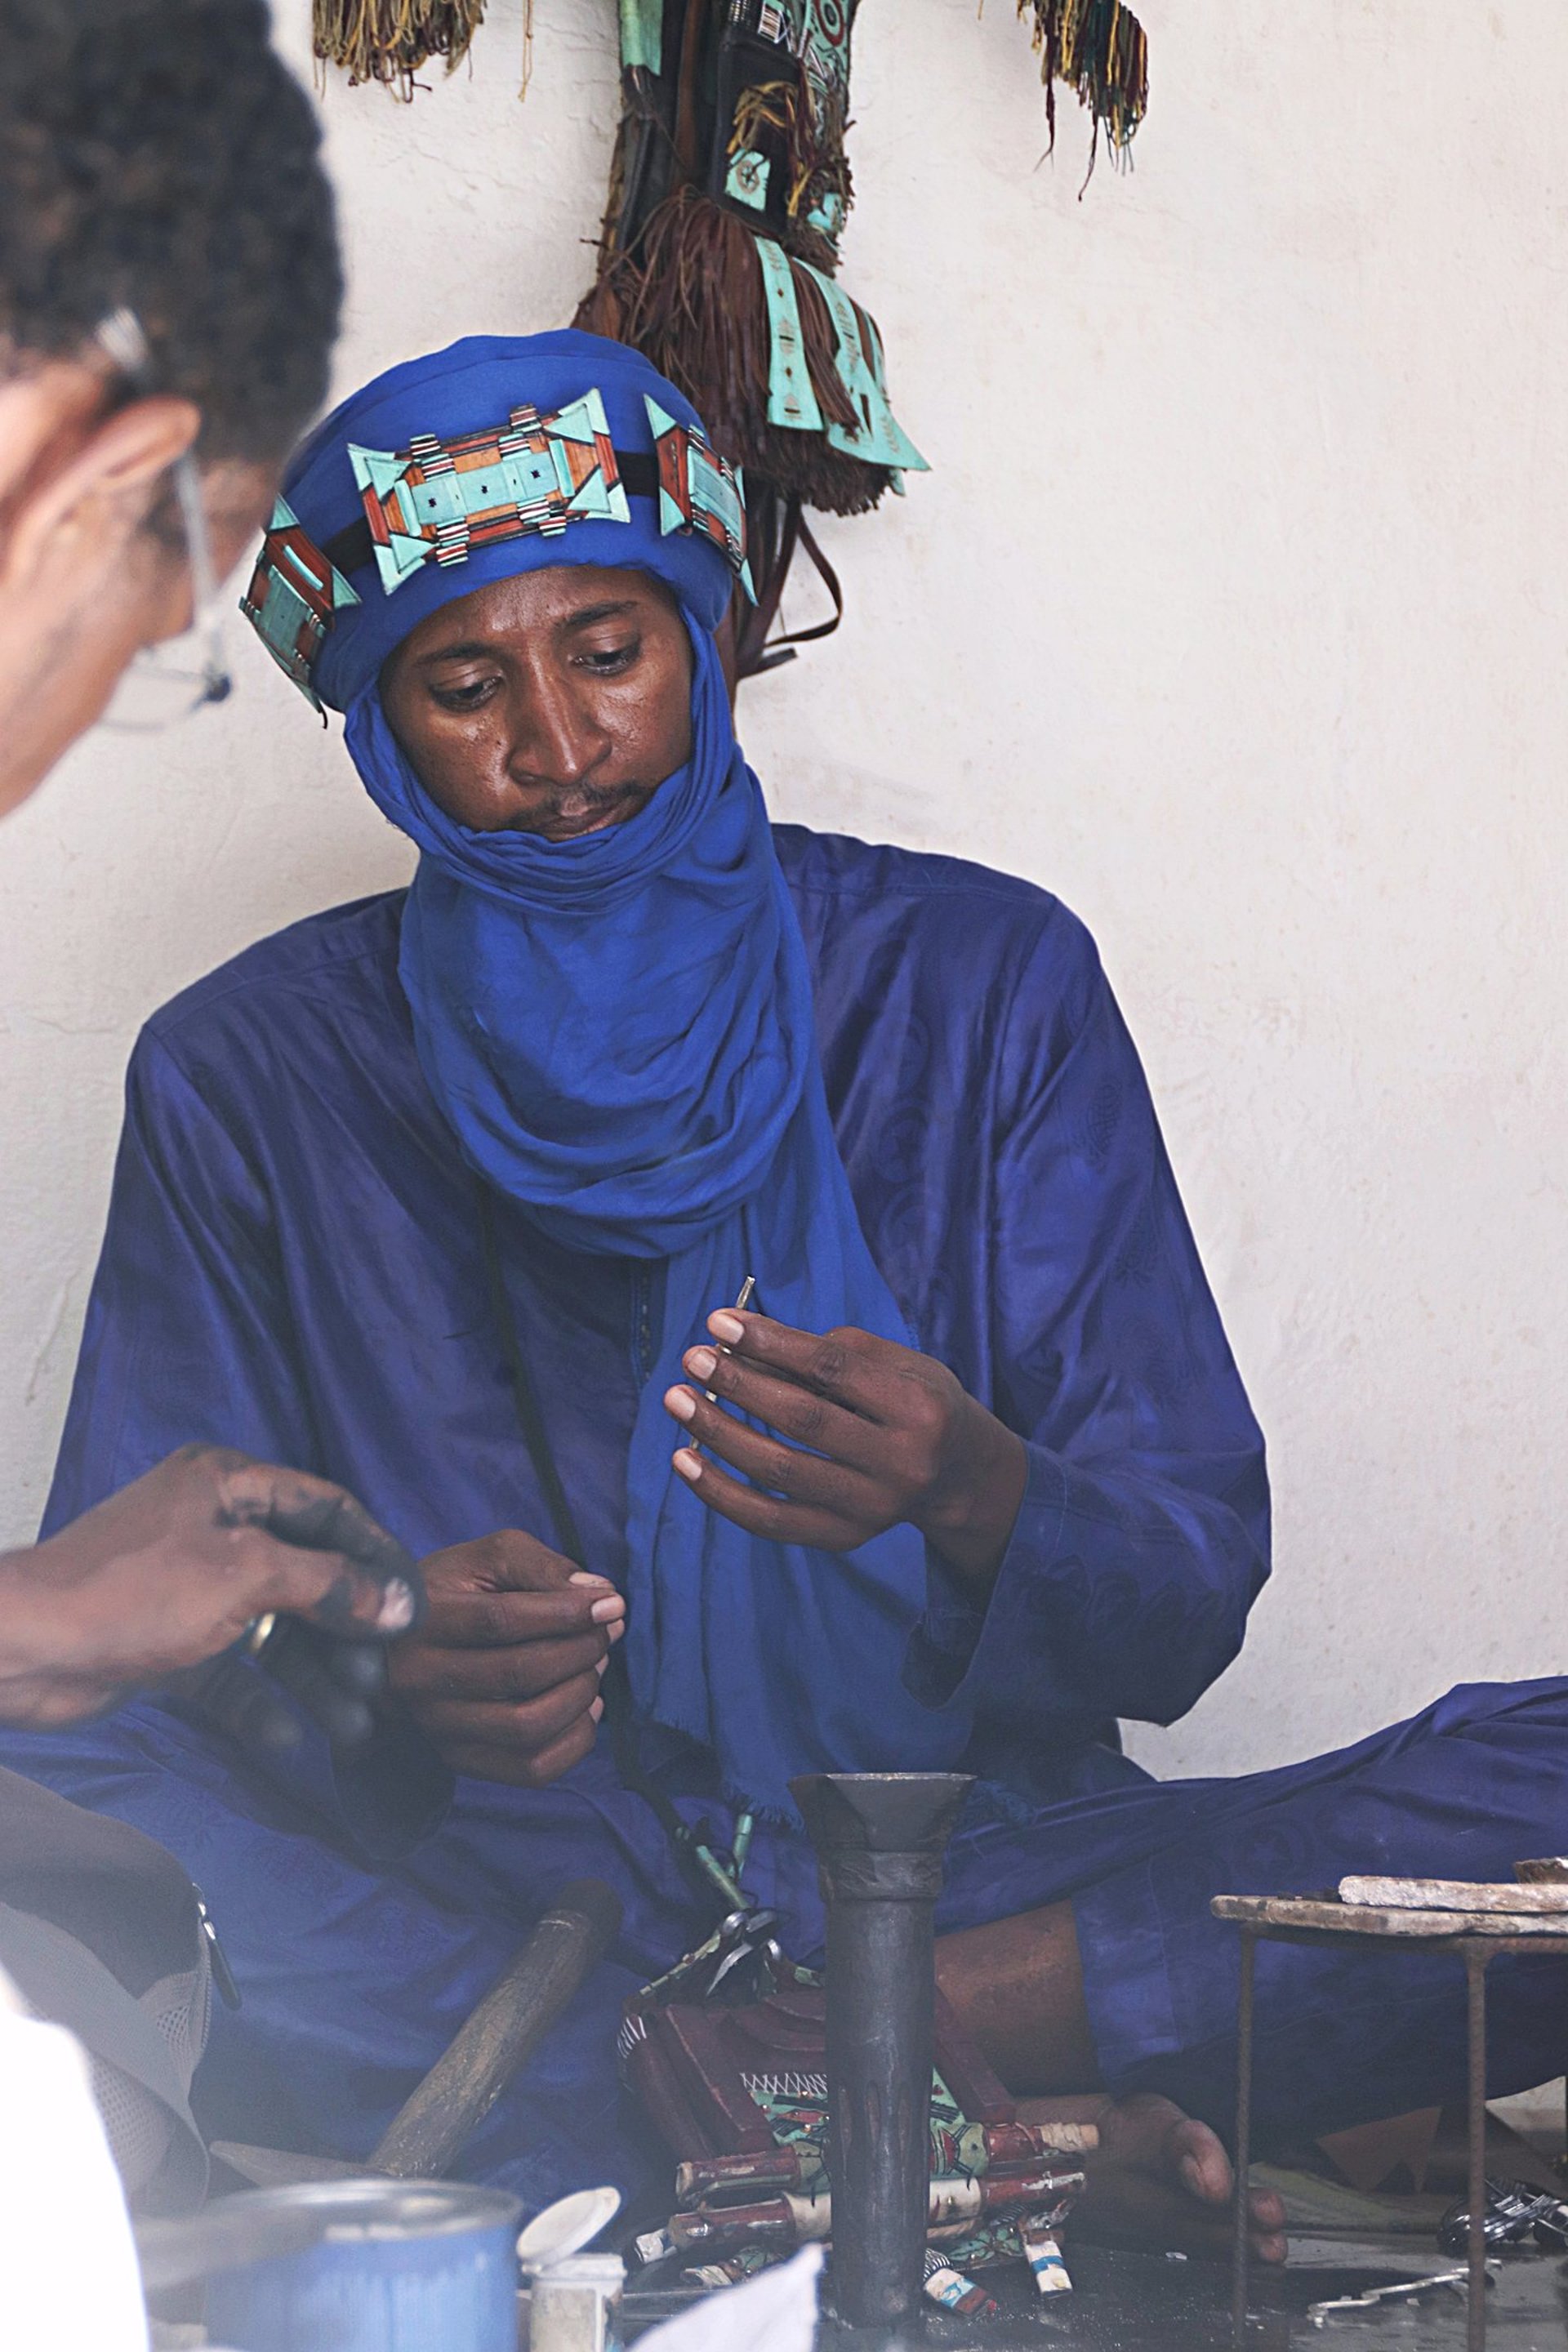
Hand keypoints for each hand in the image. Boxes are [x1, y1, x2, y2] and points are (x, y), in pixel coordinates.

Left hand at [0, 1444, 419, 1728]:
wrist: (25, 1650)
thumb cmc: (134, 1593)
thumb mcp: (244, 1575)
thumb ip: (329, 1585)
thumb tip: (396, 1604)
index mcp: (229, 1485)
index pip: (328, 1509)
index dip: (377, 1555)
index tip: (414, 1606)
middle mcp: (213, 1527)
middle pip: (305, 1577)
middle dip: (346, 1633)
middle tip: (383, 1680)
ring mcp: (190, 1586)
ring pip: (272, 1630)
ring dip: (313, 1677)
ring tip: (353, 1726)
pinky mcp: (168, 1642)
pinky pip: (230, 1671)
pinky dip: (258, 1702)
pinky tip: (285, 1739)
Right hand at [387, 1529, 623, 1786]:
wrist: (406, 1645)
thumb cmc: (457, 1591)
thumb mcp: (489, 1558)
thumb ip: (541, 1566)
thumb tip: (599, 1594)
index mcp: (421, 1619)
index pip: (500, 1621)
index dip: (565, 1613)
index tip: (611, 1604)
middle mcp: (419, 1679)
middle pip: (520, 1673)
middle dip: (581, 1649)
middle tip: (605, 1632)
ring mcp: (438, 1727)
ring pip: (529, 1726)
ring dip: (581, 1692)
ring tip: (594, 1664)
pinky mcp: (460, 1759)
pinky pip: (532, 1768)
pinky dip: (576, 1740)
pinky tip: (586, 1706)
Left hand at [662, 1311, 1028, 1586]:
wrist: (957, 1475)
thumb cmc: (914, 1402)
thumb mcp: (894, 1363)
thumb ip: (826, 1353)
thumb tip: (741, 1347)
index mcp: (917, 1407)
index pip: (832, 1370)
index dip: (770, 1342)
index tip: (718, 1322)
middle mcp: (901, 1463)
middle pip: (803, 1421)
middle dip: (738, 1386)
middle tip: (692, 1359)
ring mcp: (872, 1507)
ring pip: (779, 1472)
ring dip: (718, 1434)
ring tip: (678, 1401)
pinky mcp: (844, 1538)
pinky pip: (769, 1521)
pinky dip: (720, 1492)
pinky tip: (685, 1460)